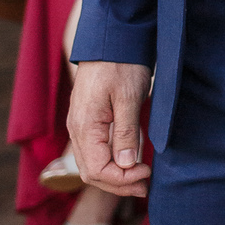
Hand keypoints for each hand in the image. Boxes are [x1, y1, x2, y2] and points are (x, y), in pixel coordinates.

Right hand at [68, 60, 152, 198]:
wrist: (112, 38)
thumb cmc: (121, 63)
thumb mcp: (128, 97)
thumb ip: (126, 132)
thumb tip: (124, 165)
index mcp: (84, 126)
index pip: (97, 169)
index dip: (121, 179)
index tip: (146, 173)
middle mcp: (77, 130)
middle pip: (92, 172)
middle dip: (118, 184)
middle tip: (145, 186)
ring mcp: (81, 126)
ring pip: (92, 164)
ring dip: (115, 176)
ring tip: (140, 179)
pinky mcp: (89, 121)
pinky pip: (95, 151)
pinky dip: (111, 163)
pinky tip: (129, 162)